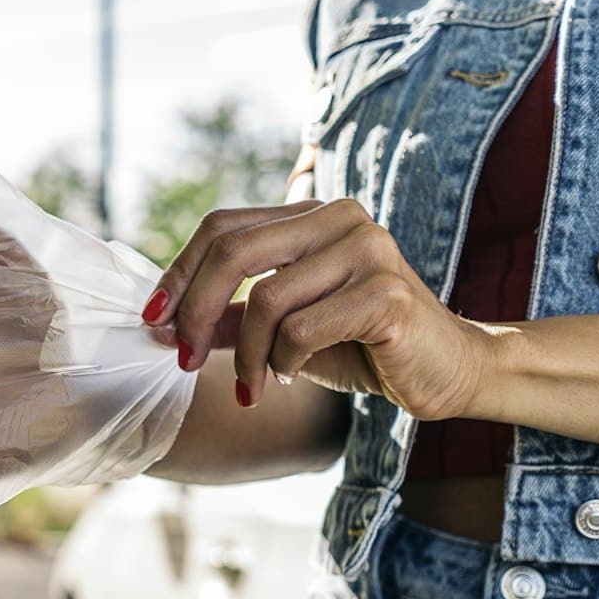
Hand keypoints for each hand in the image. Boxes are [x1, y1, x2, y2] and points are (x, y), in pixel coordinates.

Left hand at [146, 199, 494, 419]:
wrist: (446, 371)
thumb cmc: (362, 346)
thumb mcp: (284, 328)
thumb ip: (233, 317)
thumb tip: (164, 323)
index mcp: (312, 215)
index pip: (222, 226)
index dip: (178, 273)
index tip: (153, 321)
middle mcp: (340, 218)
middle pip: (233, 252)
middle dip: (195, 312)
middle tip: (184, 359)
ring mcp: (368, 250)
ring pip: (266, 300)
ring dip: (248, 355)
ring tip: (255, 384)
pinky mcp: (387, 294)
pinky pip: (303, 329)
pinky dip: (284, 363)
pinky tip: (292, 378)